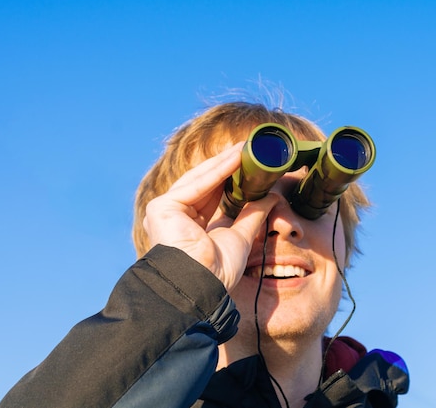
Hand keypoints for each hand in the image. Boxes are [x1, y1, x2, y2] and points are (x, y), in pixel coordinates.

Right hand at [143, 143, 277, 290]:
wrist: (202, 287)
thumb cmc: (217, 271)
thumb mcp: (241, 236)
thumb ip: (253, 214)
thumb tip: (272, 196)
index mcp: (188, 227)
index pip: (210, 195)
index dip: (229, 178)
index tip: (248, 164)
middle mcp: (174, 217)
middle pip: (203, 184)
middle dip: (226, 166)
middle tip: (247, 150)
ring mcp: (165, 211)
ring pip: (200, 180)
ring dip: (224, 163)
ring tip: (244, 149)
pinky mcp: (163, 207)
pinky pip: (196, 184)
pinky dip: (218, 170)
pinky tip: (235, 158)